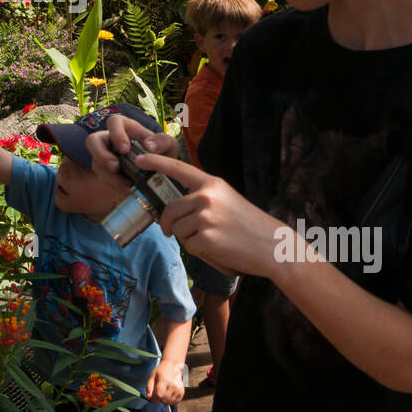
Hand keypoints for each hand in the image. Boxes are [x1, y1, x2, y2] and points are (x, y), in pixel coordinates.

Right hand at [83, 114, 178, 200]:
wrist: (160, 174)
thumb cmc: (161, 153)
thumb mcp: (168, 146)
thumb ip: (163, 141)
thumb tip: (148, 146)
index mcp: (126, 128)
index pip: (114, 122)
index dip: (116, 134)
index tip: (124, 149)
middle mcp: (111, 140)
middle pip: (92, 140)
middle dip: (101, 154)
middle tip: (115, 167)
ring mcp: (106, 157)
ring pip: (96, 163)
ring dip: (108, 175)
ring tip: (126, 185)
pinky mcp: (106, 173)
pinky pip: (103, 179)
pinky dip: (115, 186)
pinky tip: (129, 190)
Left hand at [137, 153, 290, 280]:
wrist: (273, 245)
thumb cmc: (249, 225)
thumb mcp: (227, 199)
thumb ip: (203, 198)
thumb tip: (174, 209)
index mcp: (212, 184)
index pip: (178, 169)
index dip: (155, 163)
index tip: (138, 159)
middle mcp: (206, 196)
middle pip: (170, 210)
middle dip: (168, 225)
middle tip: (172, 232)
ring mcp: (206, 217)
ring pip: (178, 230)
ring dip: (189, 240)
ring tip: (212, 240)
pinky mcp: (206, 238)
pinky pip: (189, 246)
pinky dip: (199, 252)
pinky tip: (217, 250)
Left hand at [146, 358, 185, 405]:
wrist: (173, 366)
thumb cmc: (161, 372)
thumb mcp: (152, 376)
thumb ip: (149, 387)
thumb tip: (148, 397)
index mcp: (164, 379)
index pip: (159, 395)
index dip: (154, 399)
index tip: (152, 398)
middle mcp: (173, 384)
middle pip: (163, 399)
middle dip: (158, 399)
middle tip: (158, 393)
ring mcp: (178, 388)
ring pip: (168, 402)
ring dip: (164, 400)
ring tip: (163, 393)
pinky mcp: (182, 392)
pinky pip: (174, 403)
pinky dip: (170, 401)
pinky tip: (168, 395)